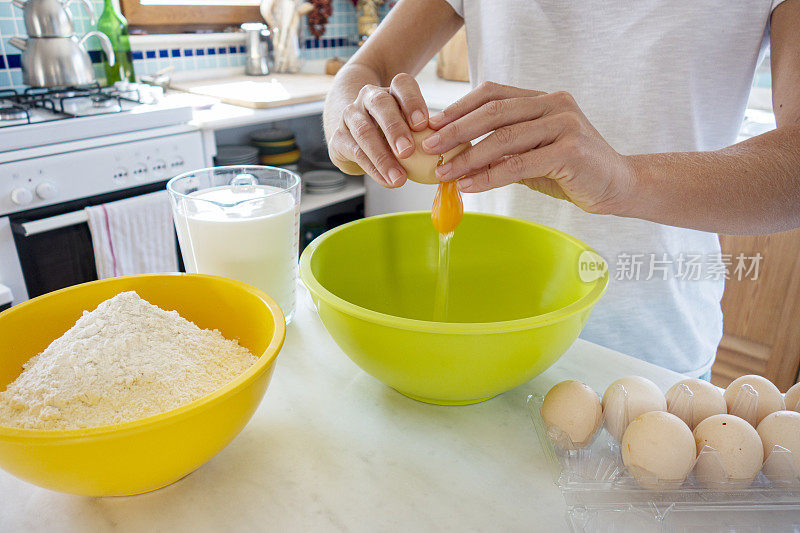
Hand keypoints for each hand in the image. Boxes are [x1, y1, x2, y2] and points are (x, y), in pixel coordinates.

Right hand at [328, 73, 428, 187]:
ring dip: (382, 156)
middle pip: (381, 104)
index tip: (423, 124)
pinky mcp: (338, 137)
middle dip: (395, 128)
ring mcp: (351, 115)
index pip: (402, 85)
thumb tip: (453, 155)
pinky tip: (385, 180)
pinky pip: (355, 151)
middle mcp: (369, 97)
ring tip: (398, 178)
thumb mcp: (407, 126)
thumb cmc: (389, 131)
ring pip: (364, 130)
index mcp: (392, 91)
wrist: (353, 133)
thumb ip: (425, 134)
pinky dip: (372, 168)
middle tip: (408, 151)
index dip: (413, 102)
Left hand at [423, 82, 635, 214]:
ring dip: (468, 156)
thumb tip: (457, 159)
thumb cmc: (572, 171)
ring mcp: (564, 124)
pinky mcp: (570, 150)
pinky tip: (469, 185)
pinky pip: (518, 163)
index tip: (433, 125)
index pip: (494, 94)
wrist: (618, 186)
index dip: (460, 108)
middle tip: (430, 147)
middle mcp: (554, 104)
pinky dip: (489, 176)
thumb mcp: (532, 156)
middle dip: (456, 130)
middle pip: (494, 112)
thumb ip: (502, 152)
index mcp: (544, 99)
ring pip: (504, 138)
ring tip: (444, 172)